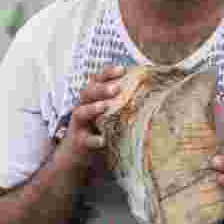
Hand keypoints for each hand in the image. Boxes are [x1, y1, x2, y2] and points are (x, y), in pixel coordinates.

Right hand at [58, 64, 124, 178]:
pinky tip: (102, 140)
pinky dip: (93, 139)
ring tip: (105, 106)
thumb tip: (146, 93)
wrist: (77, 154)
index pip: (97, 81)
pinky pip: (84, 139)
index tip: (123, 69)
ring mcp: (78, 124)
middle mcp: (82, 107)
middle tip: (116, 88)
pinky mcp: (78, 141)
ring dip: (93, 108)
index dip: (107, 74)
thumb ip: (119, 104)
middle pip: (88, 92)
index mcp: (91, 98)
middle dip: (101, 89)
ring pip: (81, 112)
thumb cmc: (97, 130)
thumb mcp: (108, 115)